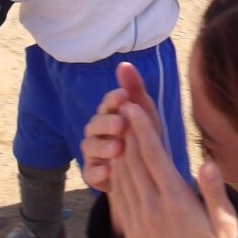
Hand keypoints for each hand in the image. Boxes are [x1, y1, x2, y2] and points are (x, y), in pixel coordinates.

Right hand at [81, 62, 162, 192]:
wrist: (147, 169)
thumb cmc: (143, 135)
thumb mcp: (144, 112)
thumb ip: (134, 89)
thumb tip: (124, 63)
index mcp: (110, 113)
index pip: (107, 102)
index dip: (113, 98)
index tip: (123, 96)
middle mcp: (98, 131)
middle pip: (95, 123)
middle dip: (107, 123)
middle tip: (121, 124)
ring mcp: (93, 153)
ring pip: (90, 147)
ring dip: (102, 147)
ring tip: (118, 148)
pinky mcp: (93, 173)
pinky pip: (90, 173)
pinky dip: (97, 172)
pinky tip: (108, 172)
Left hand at [110, 102, 237, 237]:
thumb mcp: (227, 226)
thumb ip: (215, 193)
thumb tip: (209, 162)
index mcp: (177, 203)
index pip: (153, 157)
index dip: (142, 129)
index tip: (133, 106)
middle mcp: (153, 209)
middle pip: (132, 161)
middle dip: (126, 129)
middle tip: (120, 102)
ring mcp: (139, 221)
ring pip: (122, 176)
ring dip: (118, 148)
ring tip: (117, 123)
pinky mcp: (133, 231)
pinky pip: (119, 195)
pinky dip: (116, 172)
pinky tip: (116, 159)